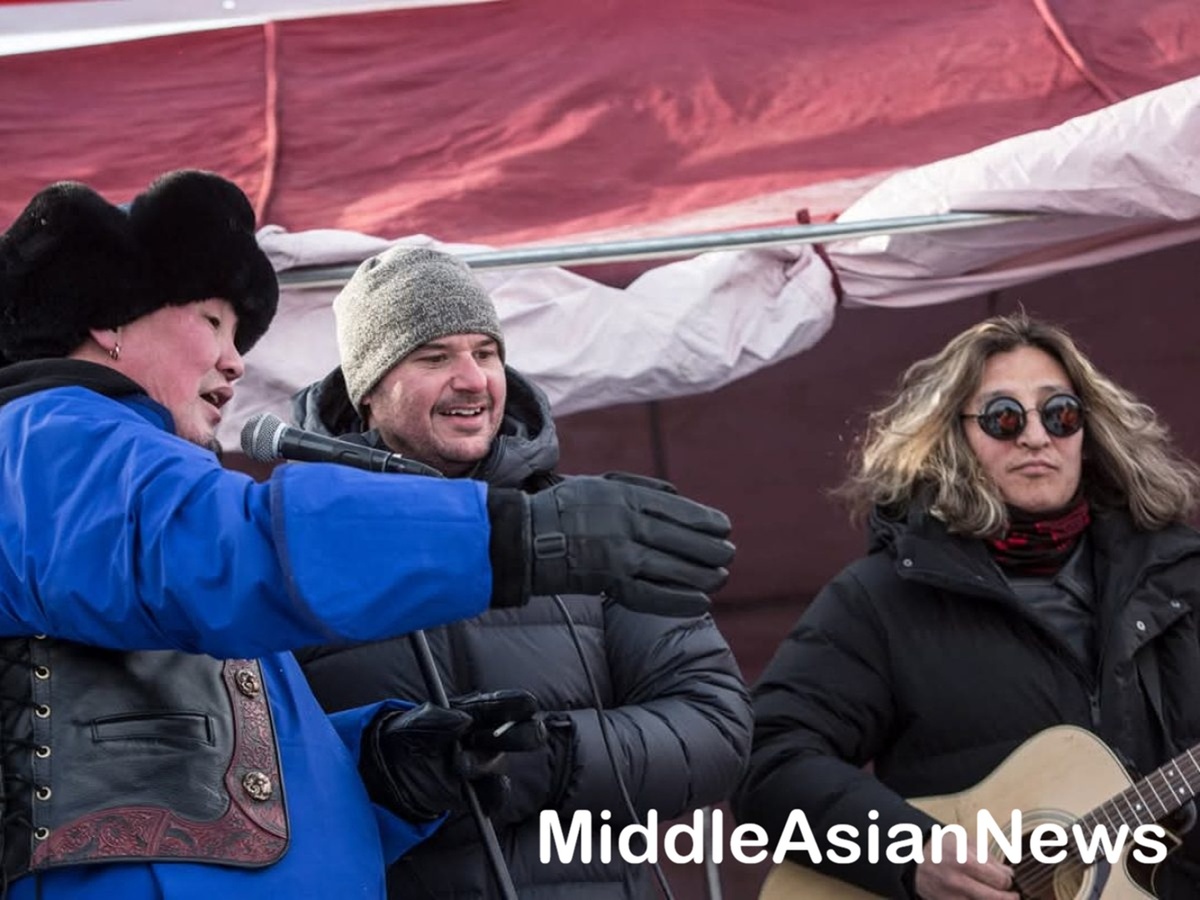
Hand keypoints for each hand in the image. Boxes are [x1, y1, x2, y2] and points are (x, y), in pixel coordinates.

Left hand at [361, 689, 545, 821]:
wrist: (391, 773)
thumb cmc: (408, 736)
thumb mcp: (413, 723)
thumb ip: (436, 719)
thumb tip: (462, 720)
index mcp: (479, 710)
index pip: (511, 704)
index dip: (520, 704)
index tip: (524, 705)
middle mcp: (490, 736)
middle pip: (524, 733)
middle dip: (514, 735)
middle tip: (487, 738)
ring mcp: (486, 764)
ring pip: (502, 763)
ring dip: (483, 764)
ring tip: (458, 766)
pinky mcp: (479, 791)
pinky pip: (496, 794)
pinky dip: (492, 795)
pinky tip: (475, 793)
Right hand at [487, 473, 734, 615]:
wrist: (527, 537)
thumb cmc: (565, 508)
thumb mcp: (601, 483)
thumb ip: (640, 487)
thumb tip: (677, 494)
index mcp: (627, 498)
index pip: (679, 511)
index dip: (706, 521)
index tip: (725, 527)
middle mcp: (628, 525)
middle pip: (681, 540)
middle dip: (710, 549)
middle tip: (728, 554)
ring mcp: (620, 555)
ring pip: (672, 568)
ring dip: (701, 575)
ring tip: (719, 578)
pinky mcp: (609, 582)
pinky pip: (652, 595)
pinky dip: (679, 601)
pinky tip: (700, 603)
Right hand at [913, 834, 1018, 898]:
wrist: (911, 858)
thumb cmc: (940, 846)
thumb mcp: (963, 841)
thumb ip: (988, 856)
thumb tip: (1009, 873)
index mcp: (966, 862)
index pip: (1001, 881)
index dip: (1009, 881)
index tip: (1008, 879)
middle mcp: (959, 882)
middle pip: (997, 899)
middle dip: (1009, 897)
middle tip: (1012, 895)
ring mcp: (952, 897)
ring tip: (995, 895)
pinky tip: (979, 897)